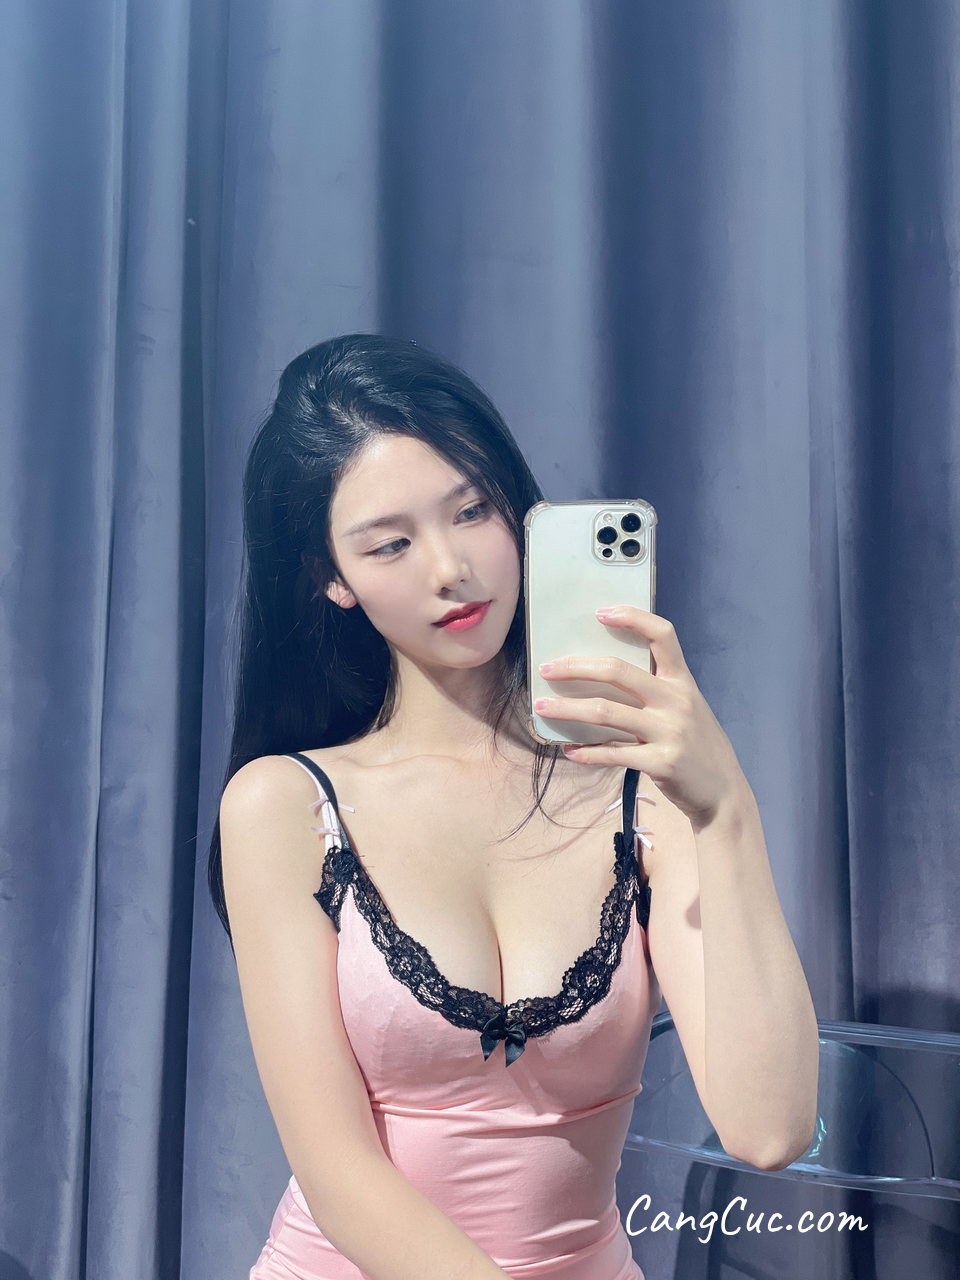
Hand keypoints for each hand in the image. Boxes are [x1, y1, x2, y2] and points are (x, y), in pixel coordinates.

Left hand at [535, 607, 745, 829]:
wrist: (724, 792)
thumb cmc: (698, 745)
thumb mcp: (687, 708)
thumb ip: (657, 691)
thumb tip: (604, 678)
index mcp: (682, 682)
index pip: (662, 635)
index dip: (633, 618)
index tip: (600, 612)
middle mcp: (676, 701)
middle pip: (618, 671)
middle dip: (576, 668)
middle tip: (547, 669)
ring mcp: (668, 732)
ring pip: (605, 712)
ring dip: (567, 709)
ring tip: (543, 707)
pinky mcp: (660, 763)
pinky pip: (612, 753)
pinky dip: (586, 752)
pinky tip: (569, 751)